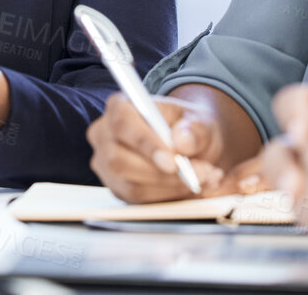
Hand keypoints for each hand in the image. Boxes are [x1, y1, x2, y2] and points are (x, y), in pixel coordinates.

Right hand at [87, 92, 227, 201]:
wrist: (190, 147)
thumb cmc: (188, 128)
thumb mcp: (200, 121)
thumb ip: (195, 129)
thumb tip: (182, 141)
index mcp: (119, 106)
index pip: (123, 124)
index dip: (145, 143)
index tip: (172, 161)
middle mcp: (104, 134)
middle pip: (120, 160)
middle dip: (163, 174)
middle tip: (200, 174)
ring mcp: (106, 165)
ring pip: (131, 185)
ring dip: (171, 187)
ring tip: (202, 179)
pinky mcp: (117, 188)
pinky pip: (139, 201)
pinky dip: (168, 197)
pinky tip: (190, 187)